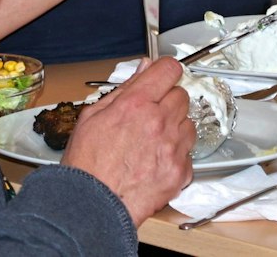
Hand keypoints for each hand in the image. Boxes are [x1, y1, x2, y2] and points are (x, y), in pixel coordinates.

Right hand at [62, 57, 194, 223]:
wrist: (91, 208)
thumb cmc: (87, 166)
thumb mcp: (93, 117)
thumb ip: (123, 89)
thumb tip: (143, 68)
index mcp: (135, 104)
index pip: (168, 69)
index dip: (165, 72)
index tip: (162, 78)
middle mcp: (158, 122)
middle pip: (181, 95)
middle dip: (167, 102)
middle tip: (150, 117)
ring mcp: (172, 147)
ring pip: (188, 123)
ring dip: (175, 129)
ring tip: (152, 143)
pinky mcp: (180, 171)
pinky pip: (189, 153)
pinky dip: (176, 156)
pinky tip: (156, 162)